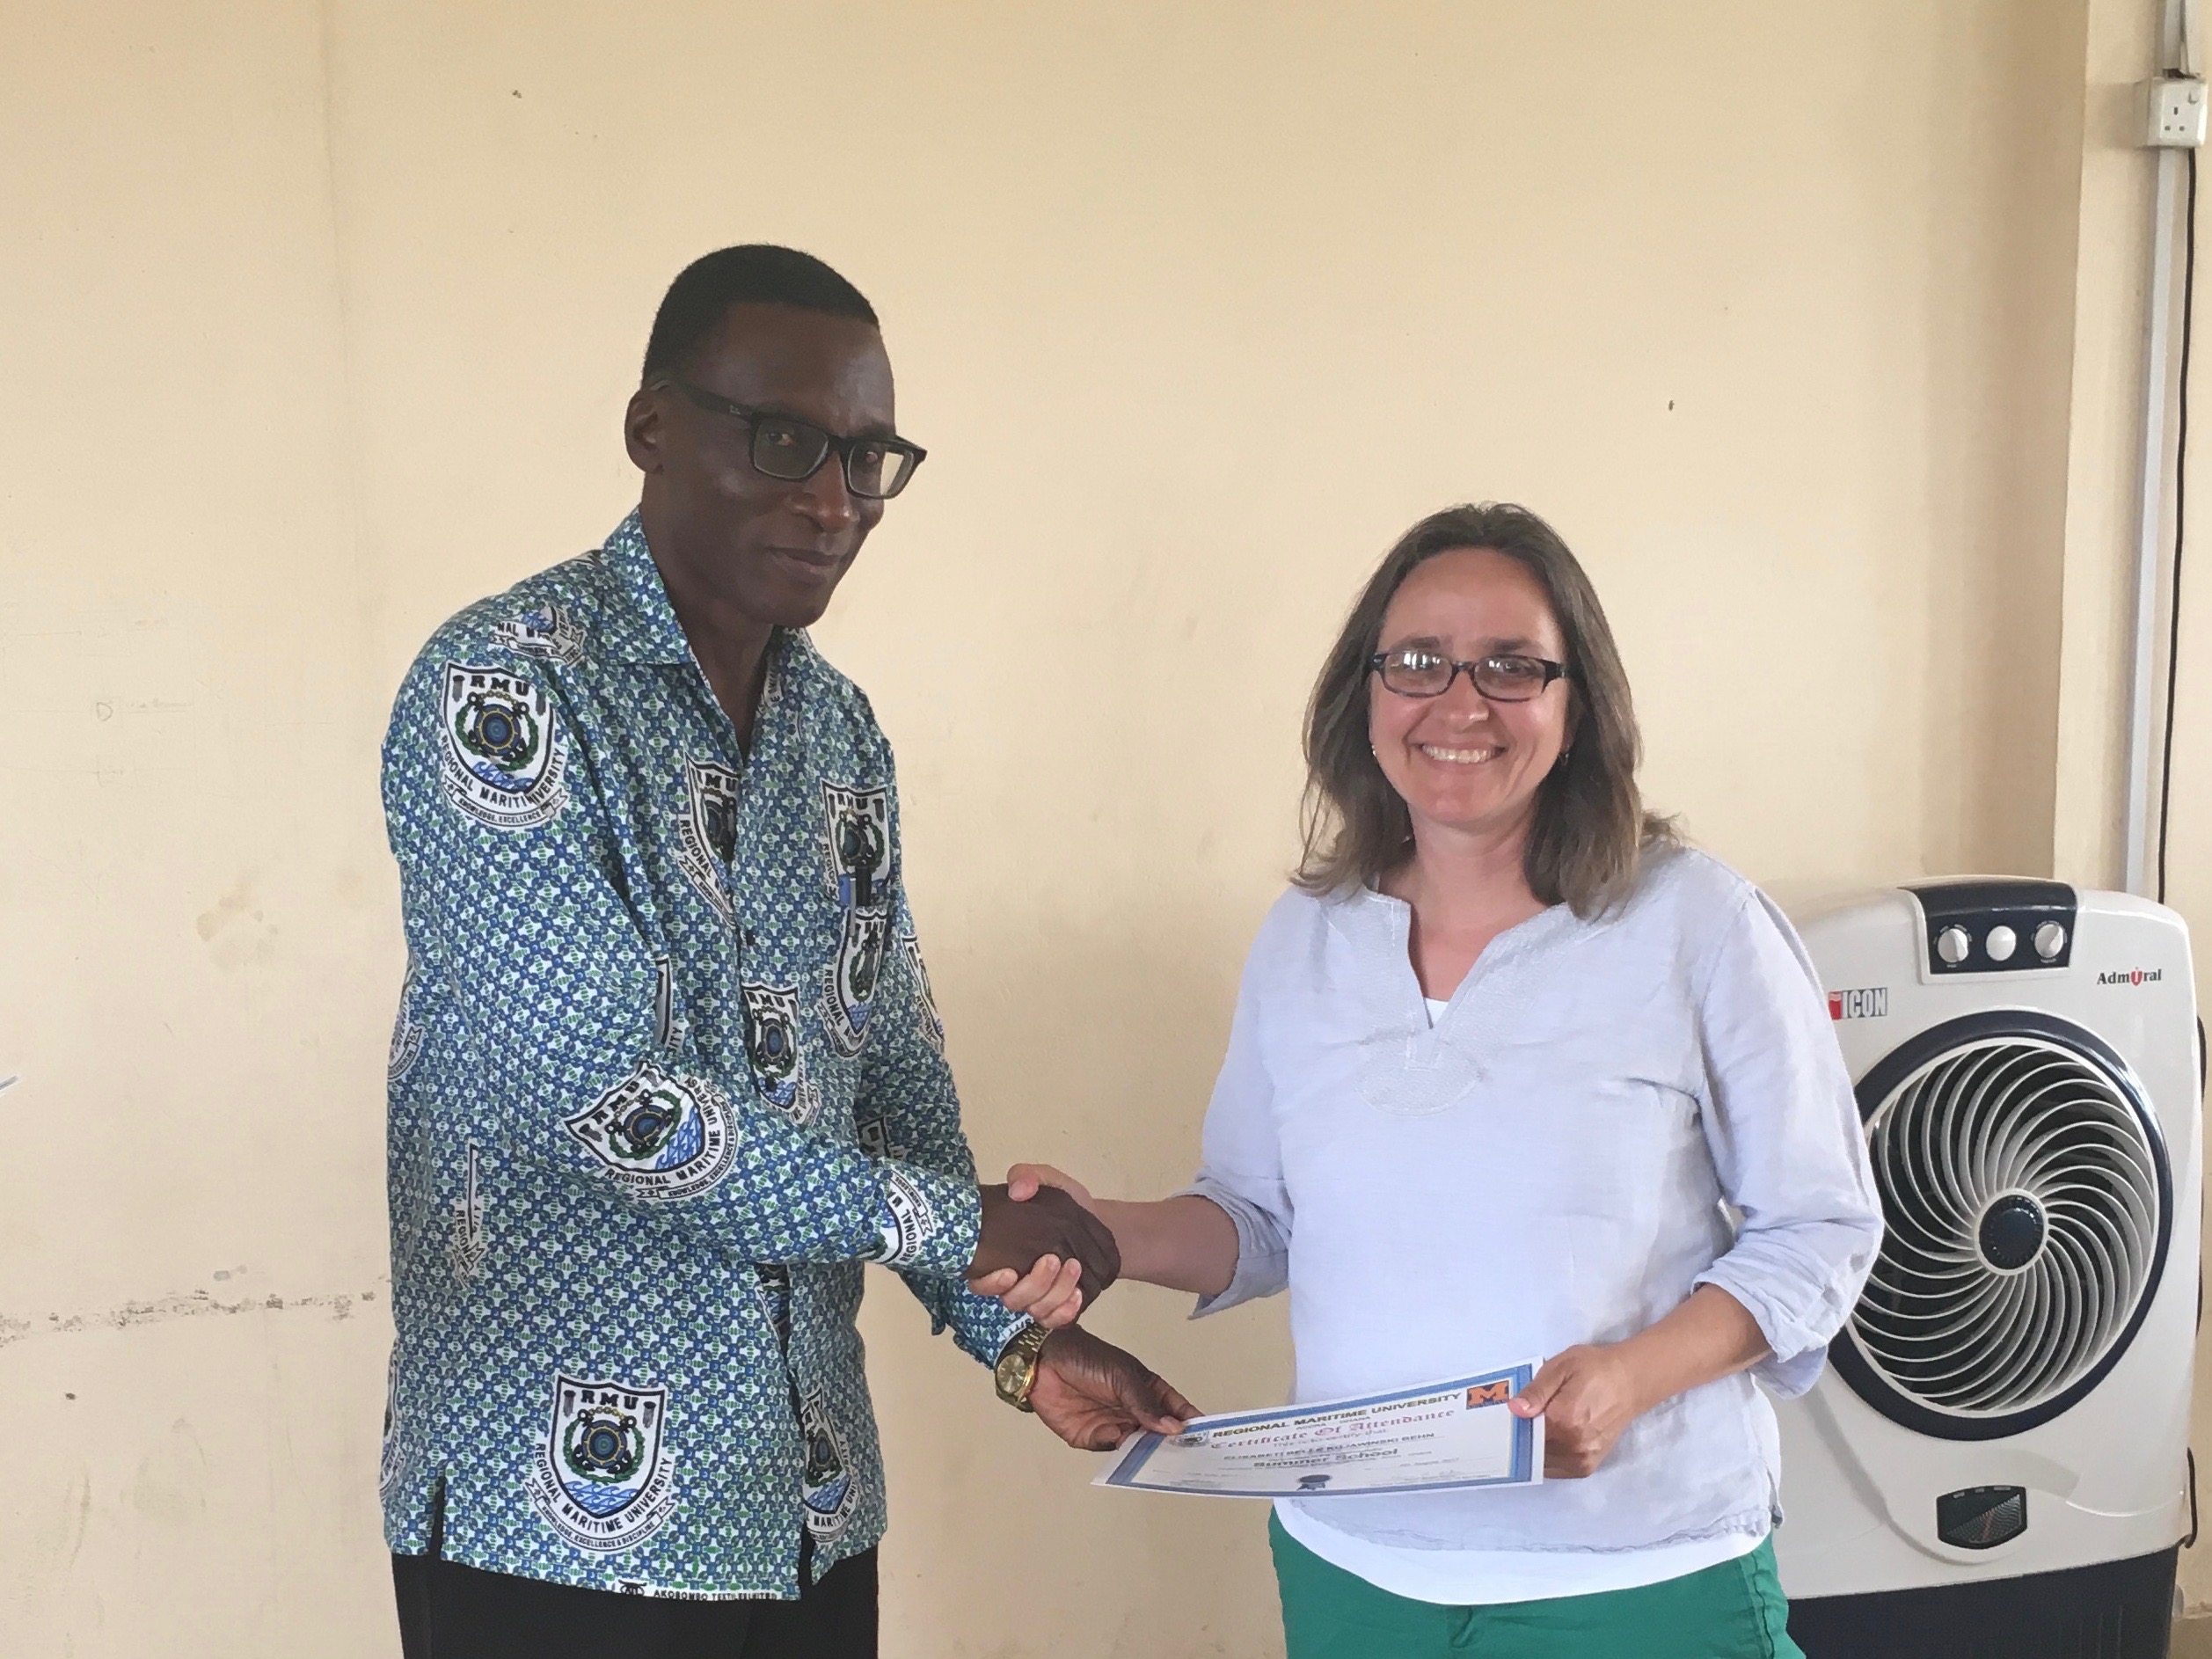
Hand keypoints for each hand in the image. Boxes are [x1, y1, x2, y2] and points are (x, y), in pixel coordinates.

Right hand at [971, 1164, 1102, 1327]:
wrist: (1096, 1223)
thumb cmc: (1065, 1204)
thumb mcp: (1049, 1181)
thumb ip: (1029, 1176)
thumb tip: (1017, 1190)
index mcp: (1001, 1255)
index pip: (980, 1281)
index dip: (989, 1283)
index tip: (1008, 1272)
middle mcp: (1015, 1281)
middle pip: (1012, 1300)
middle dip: (1034, 1284)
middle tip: (1053, 1260)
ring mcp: (1037, 1297)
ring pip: (1036, 1311)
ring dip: (1054, 1293)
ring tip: (1074, 1267)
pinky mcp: (1059, 1306)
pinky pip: (1056, 1322)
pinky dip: (1066, 1311)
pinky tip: (1077, 1294)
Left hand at [1028, 1325, 1198, 1450]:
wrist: (1044, 1362)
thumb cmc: (1088, 1358)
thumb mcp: (1123, 1376)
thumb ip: (1146, 1404)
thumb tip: (1175, 1428)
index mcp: (1147, 1391)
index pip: (1175, 1409)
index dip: (1191, 1423)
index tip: (1210, 1440)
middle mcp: (1134, 1411)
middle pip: (1159, 1435)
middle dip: (1173, 1447)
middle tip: (1192, 1464)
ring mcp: (1114, 1426)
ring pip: (1139, 1449)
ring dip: (1150, 1457)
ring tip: (1167, 1469)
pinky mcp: (1092, 1439)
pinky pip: (1113, 1454)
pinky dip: (1124, 1460)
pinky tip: (1135, 1464)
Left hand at [1510, 1343, 1651, 1477]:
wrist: (1630, 1381)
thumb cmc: (1595, 1369)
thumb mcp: (1562, 1367)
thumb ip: (1537, 1391)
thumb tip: (1515, 1410)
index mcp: (1564, 1420)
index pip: (1524, 1433)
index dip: (1512, 1426)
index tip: (1504, 1418)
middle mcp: (1574, 1445)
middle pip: (1532, 1451)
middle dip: (1522, 1438)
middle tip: (1520, 1420)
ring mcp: (1583, 1459)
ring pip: (1544, 1463)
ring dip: (1535, 1450)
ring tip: (1536, 1427)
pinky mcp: (1589, 1466)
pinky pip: (1558, 1468)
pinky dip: (1548, 1458)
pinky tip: (1548, 1440)